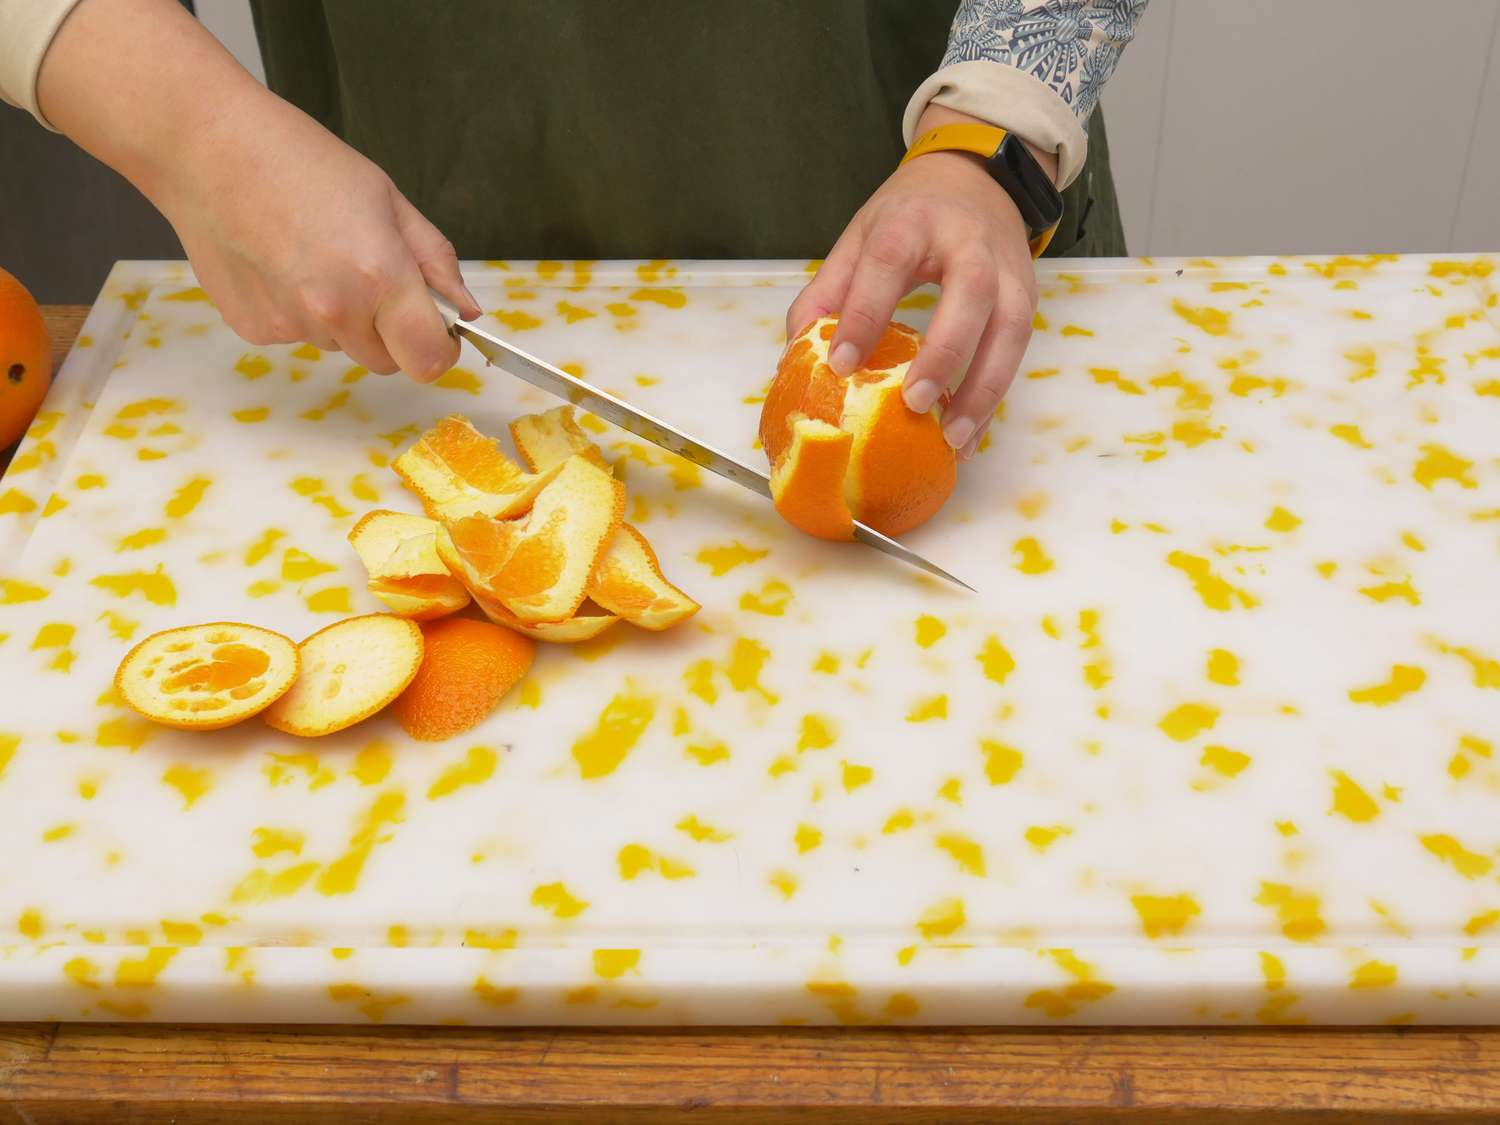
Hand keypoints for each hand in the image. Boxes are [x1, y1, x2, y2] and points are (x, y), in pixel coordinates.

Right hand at [159, 95, 481, 379]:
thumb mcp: (388, 199)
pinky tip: (279, 263)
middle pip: (386, 362)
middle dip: (391, 332)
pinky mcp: (253, 329)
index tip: (437, 331)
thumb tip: (465, 311)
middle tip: (370, 276)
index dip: (439, 350)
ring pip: (340, 346)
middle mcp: (335, 312)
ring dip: (342, 319)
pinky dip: (298, 312)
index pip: (428, 361)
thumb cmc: (300, 160)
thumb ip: (435, 262)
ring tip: (315, 256)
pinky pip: (296, 336)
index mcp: (380, 278)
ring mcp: (289, 325)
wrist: (206, 147)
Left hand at [787, 112, 1048, 460]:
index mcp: (914, 221)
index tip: (842, 365)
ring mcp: (1007, 269)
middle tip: (914, 403)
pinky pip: (1019, 351)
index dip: (865, 314)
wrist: (976, 177)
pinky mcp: (1028, 296)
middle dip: (945, 352)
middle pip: (971, 292)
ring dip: (984, 388)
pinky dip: (996, 396)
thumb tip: (797, 349)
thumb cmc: (911, 214)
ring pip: (1010, 329)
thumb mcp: (861, 235)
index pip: (889, 263)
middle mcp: (969, 242)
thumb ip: (828, 289)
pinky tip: (972, 433)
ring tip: (955, 439)